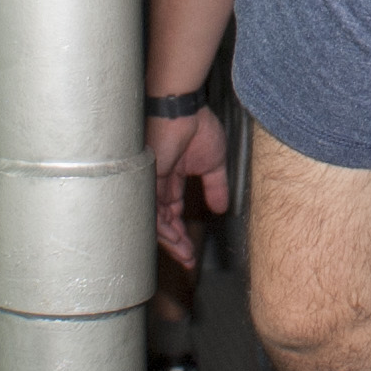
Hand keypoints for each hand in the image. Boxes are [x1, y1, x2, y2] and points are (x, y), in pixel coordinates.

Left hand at [149, 106, 228, 268]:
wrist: (183, 110)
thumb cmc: (197, 126)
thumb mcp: (213, 163)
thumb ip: (216, 187)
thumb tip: (222, 208)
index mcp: (172, 178)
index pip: (172, 213)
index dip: (181, 233)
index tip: (192, 251)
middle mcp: (159, 184)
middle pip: (162, 222)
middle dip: (176, 244)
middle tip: (188, 260)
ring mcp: (151, 184)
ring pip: (155, 222)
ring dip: (171, 241)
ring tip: (185, 254)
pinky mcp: (147, 182)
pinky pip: (150, 211)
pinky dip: (162, 228)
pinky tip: (175, 240)